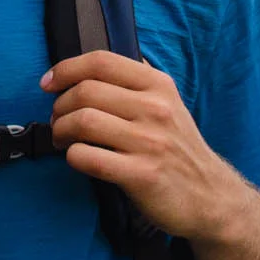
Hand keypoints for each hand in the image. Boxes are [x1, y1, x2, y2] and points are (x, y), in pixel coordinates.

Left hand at [44, 51, 253, 242]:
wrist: (212, 197)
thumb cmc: (179, 149)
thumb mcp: (169, 103)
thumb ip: (136, 80)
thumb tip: (94, 62)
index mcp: (159, 85)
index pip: (101, 61)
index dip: (66, 68)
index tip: (48, 83)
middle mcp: (156, 109)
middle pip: (85, 91)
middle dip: (59, 106)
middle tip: (58, 120)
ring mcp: (150, 142)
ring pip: (83, 122)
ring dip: (61, 130)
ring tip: (62, 140)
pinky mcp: (142, 174)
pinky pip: (88, 157)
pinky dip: (72, 156)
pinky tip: (77, 158)